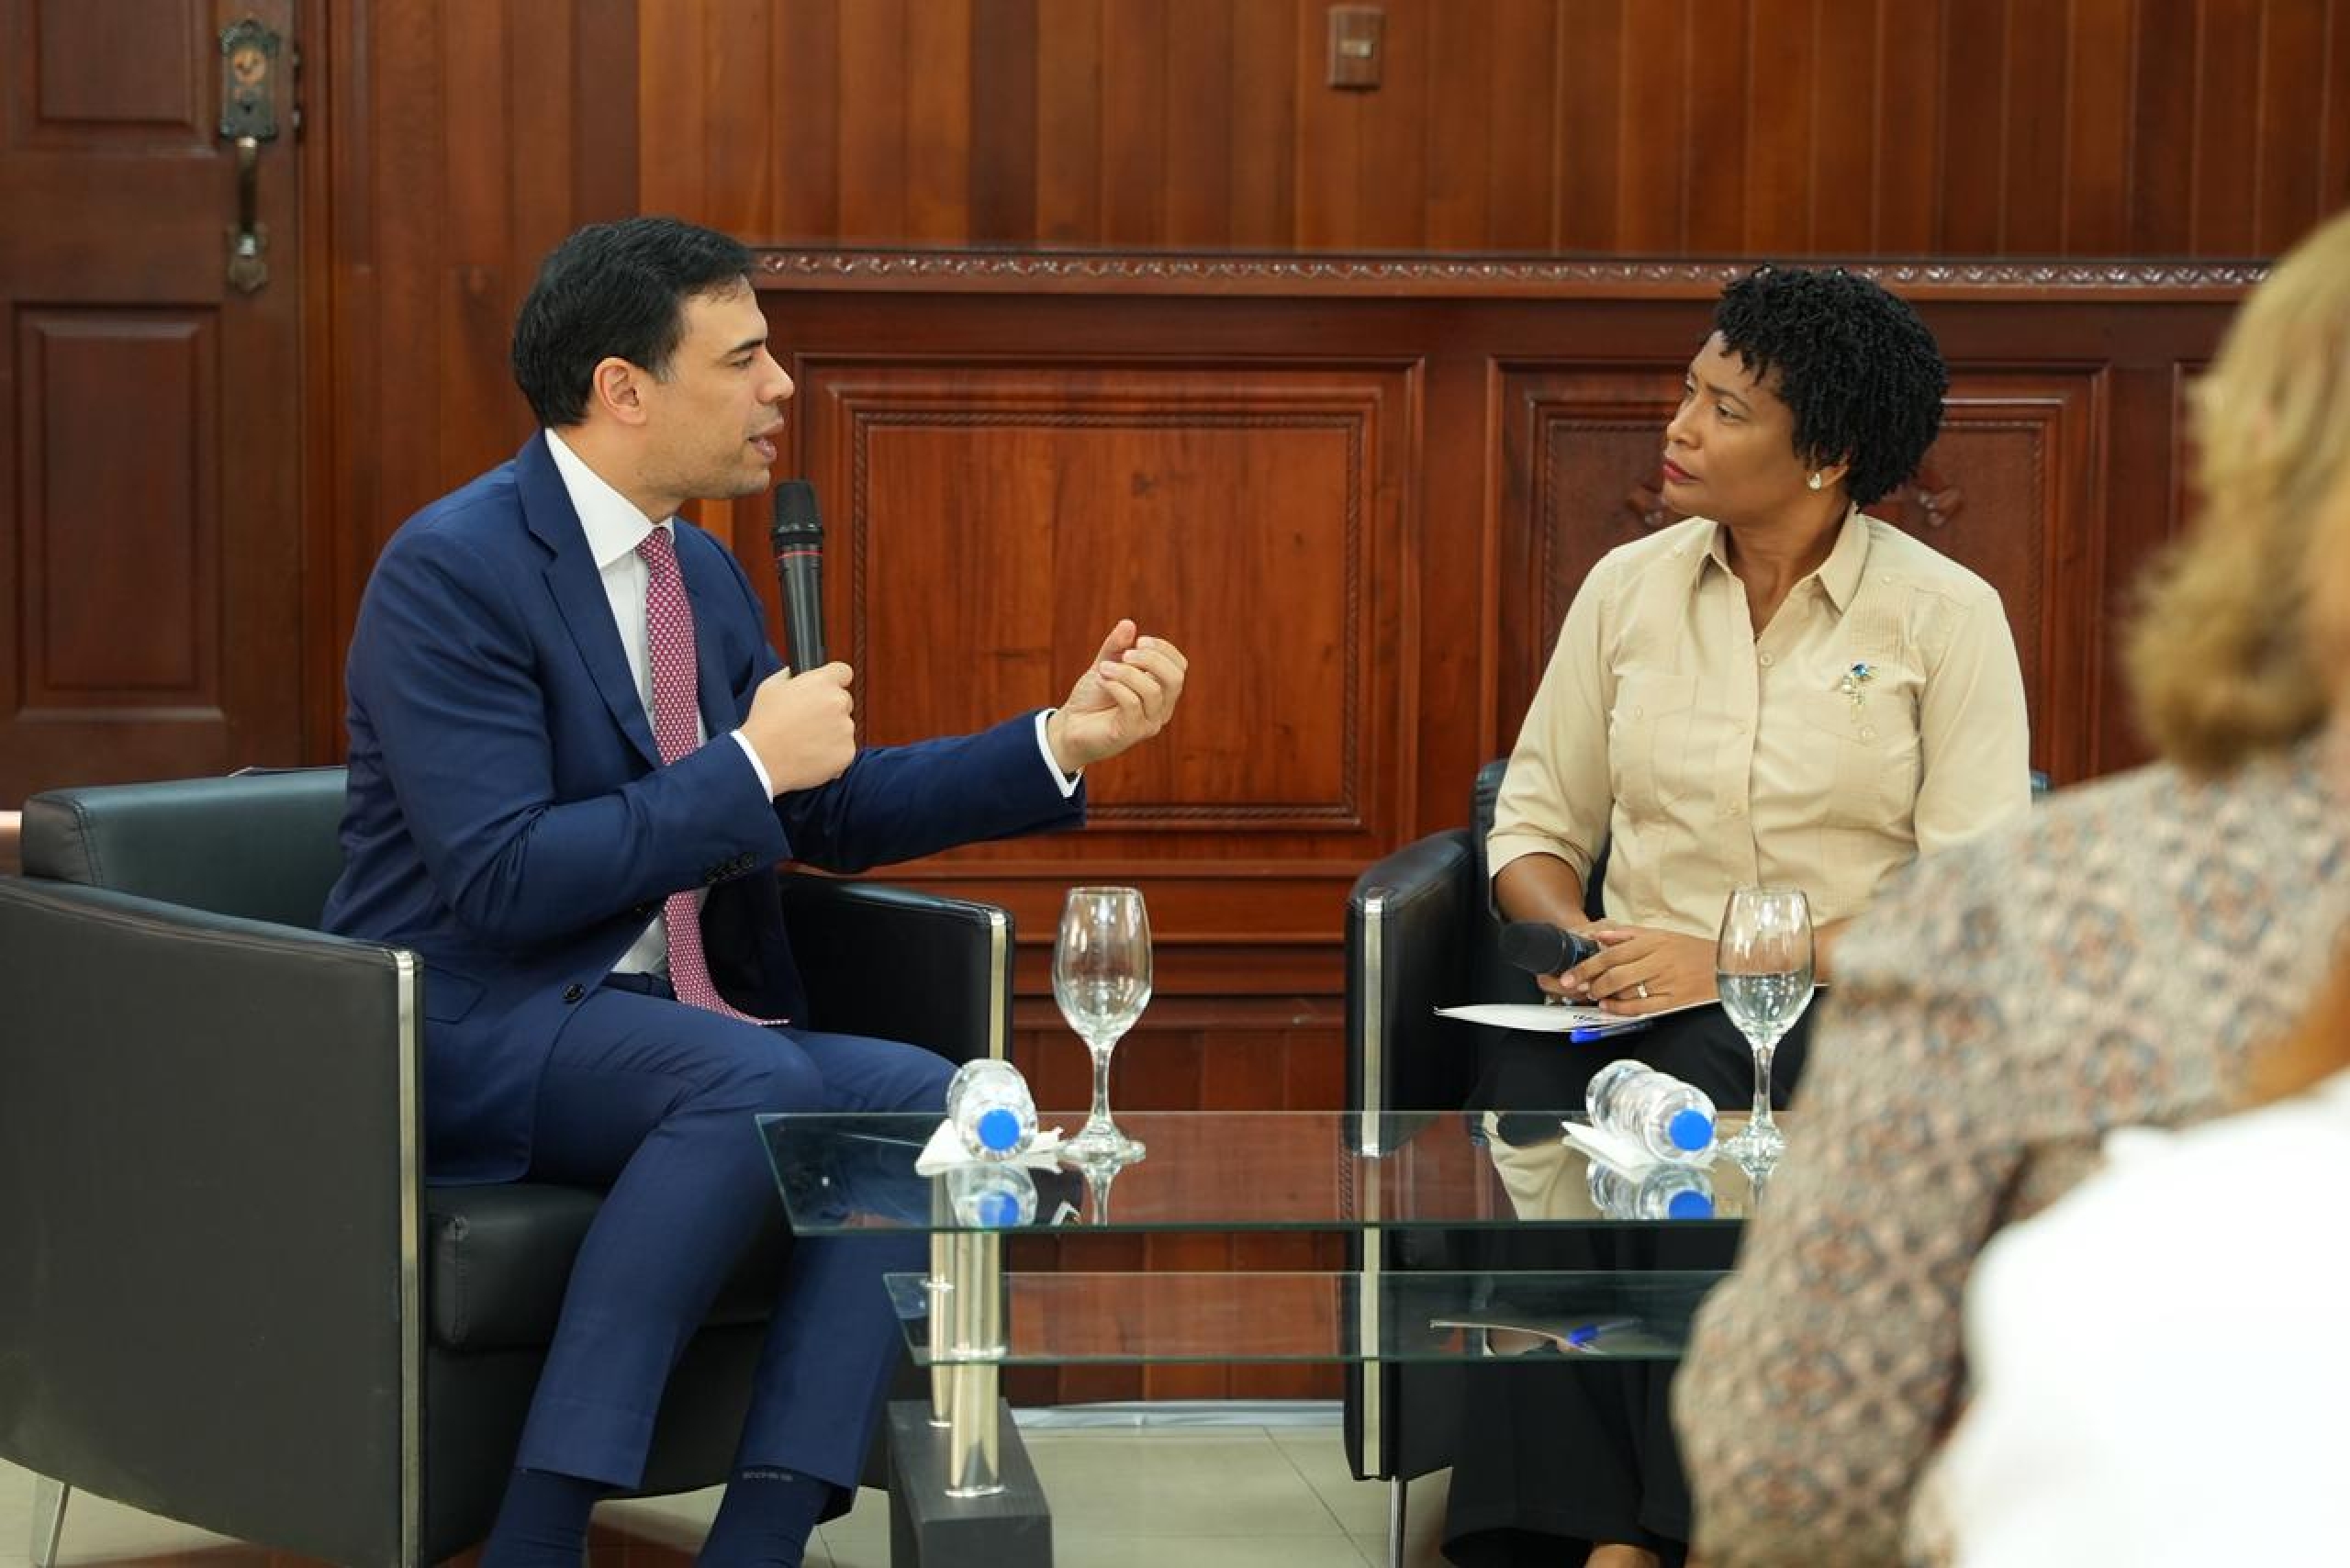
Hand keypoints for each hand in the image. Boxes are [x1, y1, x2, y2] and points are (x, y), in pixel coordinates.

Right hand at [740, 663, 855, 794]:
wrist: (763, 761)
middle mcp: (838, 702)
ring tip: (805, 741)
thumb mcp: (770, 687)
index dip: (834, 681)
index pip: (843, 672)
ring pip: (844, 726)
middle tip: (808, 721)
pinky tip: (811, 754)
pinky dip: (832, 752)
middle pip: (844, 701)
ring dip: (832, 732)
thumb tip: (794, 673)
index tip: (826, 690)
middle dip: (831, 708)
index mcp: (822, 682)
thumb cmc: (764, 723)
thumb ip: (789, 675)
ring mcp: (845, 728)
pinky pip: (844, 749)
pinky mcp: (847, 752)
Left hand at [1044, 620, 1186, 772]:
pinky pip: (1133, 704)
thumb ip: (1116, 647)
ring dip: (1125, 673)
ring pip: (1153, 691)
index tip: (1138, 640)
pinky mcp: (1131, 734)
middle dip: (1151, 659)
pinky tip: (1101, 682)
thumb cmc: (1092, 698)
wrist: (1070, 727)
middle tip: (1125, 654)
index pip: (1179, 666)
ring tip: (1103, 669)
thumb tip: (1129, 624)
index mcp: (1161, 691)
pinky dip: (1116, 686)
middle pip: (1175, 678)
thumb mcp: (1105, 665)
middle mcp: (1161, 709)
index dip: (1164, 649)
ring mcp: (1149, 723)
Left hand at [1559, 925, 1718, 1015]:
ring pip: (1627, 991)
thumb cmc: (1690, 949)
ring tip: (1593, 996)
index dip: (1588, 966)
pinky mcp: (1674, 1000)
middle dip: (1590, 983)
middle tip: (1576, 989)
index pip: (1612, 954)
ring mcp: (1666, 982)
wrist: (1726, 965)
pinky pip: (1643, 1007)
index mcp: (1654, 942)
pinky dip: (1622, 1009)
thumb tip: (1599, 935)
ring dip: (1604, 996)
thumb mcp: (1661, 934)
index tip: (1570, 975)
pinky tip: (1609, 1007)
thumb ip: (1628, 934)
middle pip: (1615, 974)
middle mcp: (1658, 961)